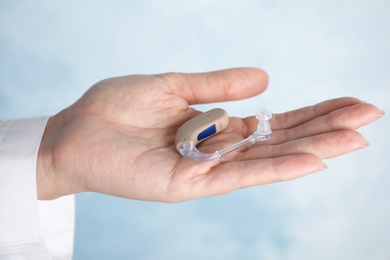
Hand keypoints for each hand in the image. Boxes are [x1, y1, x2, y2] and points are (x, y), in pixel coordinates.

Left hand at [36, 68, 382, 200]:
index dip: (312, 111)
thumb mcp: (174, 85)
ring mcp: (207, 169)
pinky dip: (276, 168)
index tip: (350, 102)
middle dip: (325, 128)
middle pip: (280, 140)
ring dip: (313, 148)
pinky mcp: (190, 183)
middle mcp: (218, 150)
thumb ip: (219, 86)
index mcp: (216, 126)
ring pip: (268, 158)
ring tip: (356, 138)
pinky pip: (240, 174)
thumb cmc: (118, 107)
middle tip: (370, 116)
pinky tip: (312, 160)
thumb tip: (267, 77)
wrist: (76, 129)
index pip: (274, 120)